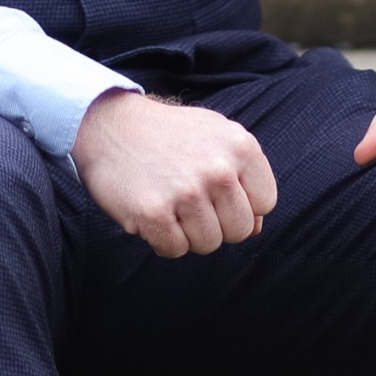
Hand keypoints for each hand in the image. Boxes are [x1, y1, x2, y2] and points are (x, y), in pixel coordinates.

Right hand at [72, 88, 277, 257]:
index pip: (265, 203)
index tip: (216, 190)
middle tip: (189, 199)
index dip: (240, 204)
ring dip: (188, 232)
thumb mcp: (215, 138)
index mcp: (240, 146)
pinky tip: (152, 212)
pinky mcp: (154, 212)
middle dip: (216, 223)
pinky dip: (162, 239)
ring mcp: (186, 192)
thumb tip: (257, 228)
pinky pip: (175, 250)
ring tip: (169, 202)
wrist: (111, 125)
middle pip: (239, 230)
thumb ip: (244, 178)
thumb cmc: (169, 136)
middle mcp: (218, 168)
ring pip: (208, 244)